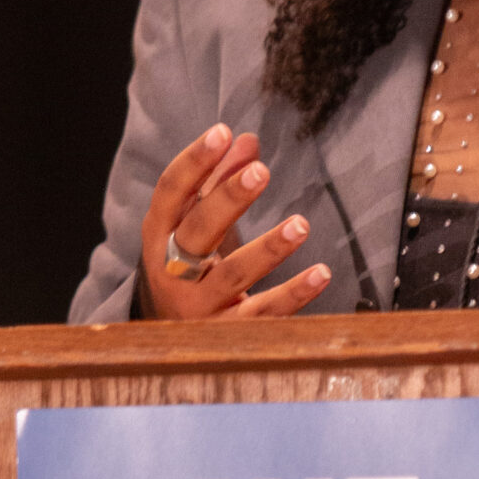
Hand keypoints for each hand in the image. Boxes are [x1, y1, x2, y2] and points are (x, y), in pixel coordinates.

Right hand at [137, 123, 331, 320]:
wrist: (165, 345)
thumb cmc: (186, 269)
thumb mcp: (193, 226)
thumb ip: (217, 183)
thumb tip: (246, 141)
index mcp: (159, 236)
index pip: (170, 193)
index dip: (193, 162)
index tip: (221, 132)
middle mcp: (172, 271)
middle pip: (198, 231)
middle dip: (228, 200)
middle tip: (261, 172)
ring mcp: (198, 307)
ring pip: (234, 275)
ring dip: (268, 249)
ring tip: (301, 224)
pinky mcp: (227, 335)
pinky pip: (264, 313)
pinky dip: (293, 294)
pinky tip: (319, 274)